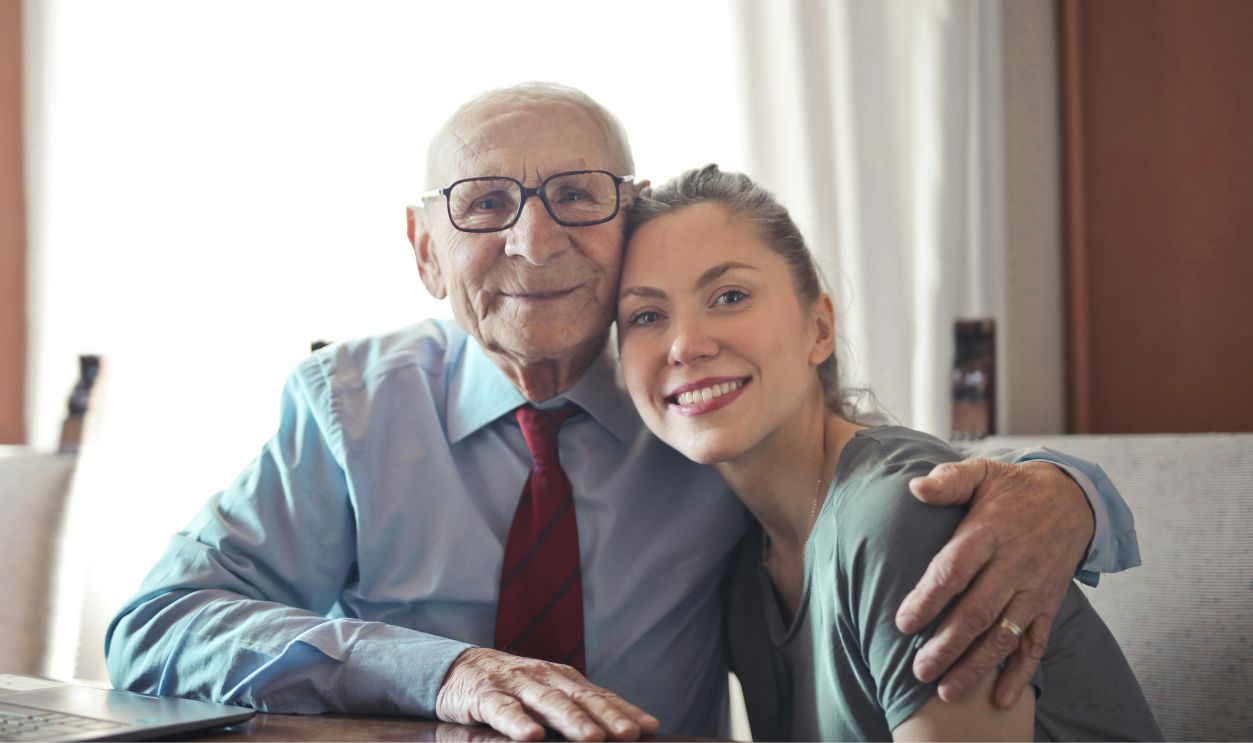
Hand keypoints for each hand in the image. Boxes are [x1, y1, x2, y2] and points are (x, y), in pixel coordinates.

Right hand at [435, 647, 659, 741]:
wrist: (458, 668)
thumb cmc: (513, 687)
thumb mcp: (547, 693)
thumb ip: (578, 708)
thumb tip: (624, 729)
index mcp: (563, 679)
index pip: (600, 696)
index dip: (624, 711)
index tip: (649, 728)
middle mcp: (544, 678)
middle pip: (580, 699)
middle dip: (607, 717)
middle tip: (630, 734)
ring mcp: (516, 685)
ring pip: (548, 702)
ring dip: (571, 720)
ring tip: (592, 738)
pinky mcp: (486, 695)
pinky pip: (503, 710)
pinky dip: (517, 723)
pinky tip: (530, 736)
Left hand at [895, 459, 1093, 708]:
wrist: (1072, 499)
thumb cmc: (1012, 489)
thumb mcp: (982, 473)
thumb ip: (949, 480)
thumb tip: (915, 488)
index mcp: (990, 532)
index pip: (955, 571)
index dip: (928, 599)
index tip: (903, 624)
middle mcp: (1014, 564)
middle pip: (977, 611)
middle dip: (947, 645)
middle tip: (919, 670)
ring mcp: (1035, 588)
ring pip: (1004, 635)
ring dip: (977, 667)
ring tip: (947, 692)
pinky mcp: (1050, 604)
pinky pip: (1036, 643)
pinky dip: (1020, 673)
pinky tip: (1001, 700)